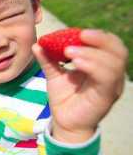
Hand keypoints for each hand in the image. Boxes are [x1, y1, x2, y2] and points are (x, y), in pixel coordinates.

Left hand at [33, 29, 127, 143]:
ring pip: (113, 62)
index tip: (78, 32)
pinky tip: (77, 62)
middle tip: (80, 35)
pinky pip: (106, 77)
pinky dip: (93, 66)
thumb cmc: (64, 98)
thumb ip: (48, 59)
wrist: (64, 123)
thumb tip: (37, 44)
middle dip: (100, 39)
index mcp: (103, 65)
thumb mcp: (54, 75)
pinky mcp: (107, 96)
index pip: (109, 44)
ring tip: (70, 51)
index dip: (97, 35)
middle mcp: (112, 74)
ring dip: (92, 53)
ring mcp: (112, 85)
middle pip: (117, 50)